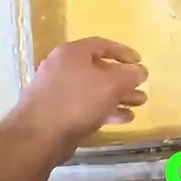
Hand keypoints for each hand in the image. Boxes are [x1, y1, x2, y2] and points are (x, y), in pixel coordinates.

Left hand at [13, 37, 148, 145]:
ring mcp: (58, 91)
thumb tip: (140, 71)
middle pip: (99, 69)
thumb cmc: (76, 101)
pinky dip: (105, 110)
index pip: (102, 45)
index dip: (124, 52)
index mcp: (72, 53)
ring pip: (94, 90)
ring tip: (138, 105)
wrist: (38, 136)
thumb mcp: (110, 84)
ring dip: (117, 96)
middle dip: (123, 80)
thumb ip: (129, 75)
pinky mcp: (57, 112)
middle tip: (141, 89)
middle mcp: (62, 67)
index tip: (140, 62)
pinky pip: (86, 106)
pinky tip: (123, 119)